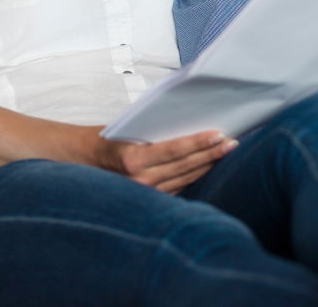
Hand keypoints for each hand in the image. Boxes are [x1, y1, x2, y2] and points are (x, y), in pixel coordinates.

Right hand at [93, 129, 237, 194]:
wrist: (84, 162)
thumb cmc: (109, 139)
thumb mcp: (128, 128)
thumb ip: (155, 128)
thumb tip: (188, 115)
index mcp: (133, 160)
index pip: (174, 150)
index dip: (199, 143)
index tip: (219, 134)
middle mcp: (140, 181)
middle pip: (185, 166)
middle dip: (211, 154)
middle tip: (233, 142)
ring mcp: (146, 195)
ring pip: (185, 179)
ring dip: (208, 165)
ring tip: (226, 152)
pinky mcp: (150, 201)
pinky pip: (179, 188)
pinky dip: (195, 176)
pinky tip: (209, 166)